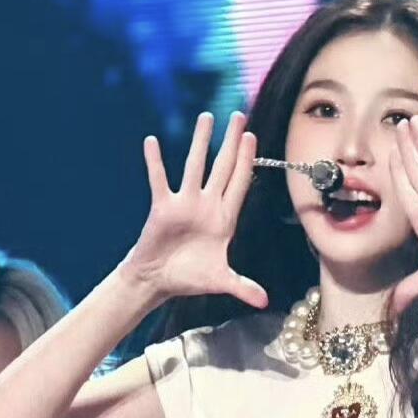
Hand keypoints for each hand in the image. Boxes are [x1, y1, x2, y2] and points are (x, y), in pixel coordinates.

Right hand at [122, 111, 267, 310]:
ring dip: (200, 142)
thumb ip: (243, 287)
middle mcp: (206, 205)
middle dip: (230, 142)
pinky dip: (155, 162)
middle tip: (239, 115)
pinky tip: (152, 141)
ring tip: (206, 117)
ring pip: (194, 165)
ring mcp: (184, 203)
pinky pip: (158, 180)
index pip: (239, 184)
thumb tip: (265, 302)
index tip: (252, 138)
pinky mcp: (163, 207)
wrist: (159, 280)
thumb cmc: (190, 278)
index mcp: (224, 219)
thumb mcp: (221, 281)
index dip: (246, 162)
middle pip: (222, 167)